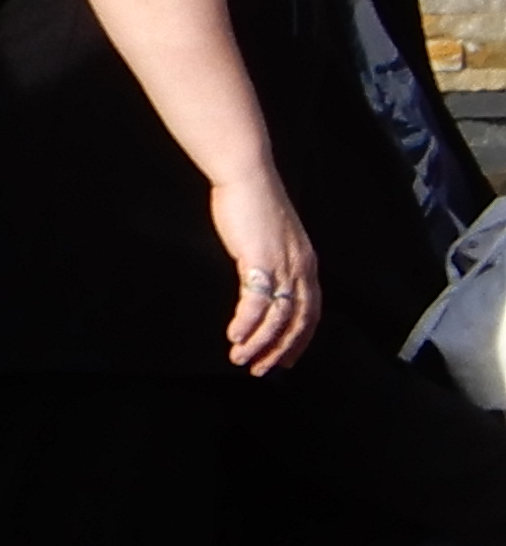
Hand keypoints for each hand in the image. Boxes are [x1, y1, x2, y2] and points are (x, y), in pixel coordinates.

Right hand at [213, 167, 319, 376]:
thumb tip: (263, 281)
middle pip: (299, 321)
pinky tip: (234, 335)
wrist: (246, 176)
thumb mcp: (270, 238)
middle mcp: (302, 269)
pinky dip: (247, 323)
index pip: (311, 312)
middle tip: (260, 369)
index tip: (284, 360)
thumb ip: (272, 260)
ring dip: (260, 343)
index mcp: (306, 264)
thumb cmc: (252, 202)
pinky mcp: (260, 261)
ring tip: (240, 358)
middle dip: (280, 350)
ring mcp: (283, 265)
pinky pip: (257, 303)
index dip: (299, 340)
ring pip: (279, 317)